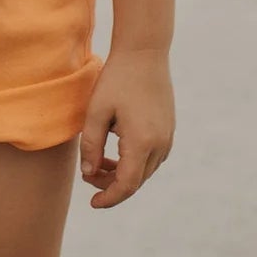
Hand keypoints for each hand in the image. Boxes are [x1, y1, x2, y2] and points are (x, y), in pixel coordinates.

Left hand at [79, 48, 174, 208]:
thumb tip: (89, 173)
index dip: (109, 198)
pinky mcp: (168, 130)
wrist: (144, 52)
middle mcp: (160, 144)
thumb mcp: (96, 110)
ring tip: (97, 162)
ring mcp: (168, 138)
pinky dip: (132, 161)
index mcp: (142, 142)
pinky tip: (115, 150)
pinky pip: (150, 157)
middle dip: (110, 184)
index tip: (92, 204)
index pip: (126, 185)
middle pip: (136, 180)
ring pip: (144, 170)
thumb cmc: (117, 78)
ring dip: (121, 173)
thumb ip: (90, 144)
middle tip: (87, 175)